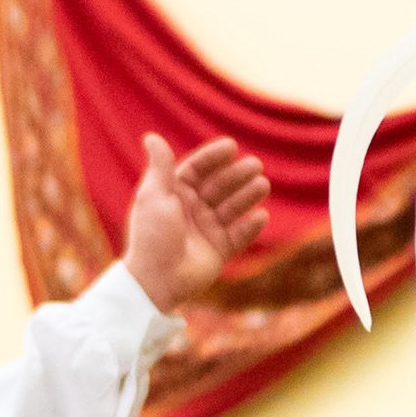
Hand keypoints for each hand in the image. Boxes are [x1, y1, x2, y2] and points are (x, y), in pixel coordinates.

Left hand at [119, 135, 271, 310]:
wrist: (157, 279)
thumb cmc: (152, 235)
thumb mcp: (154, 196)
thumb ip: (160, 166)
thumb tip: (152, 137)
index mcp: (175, 193)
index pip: (198, 169)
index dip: (214, 157)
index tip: (231, 147)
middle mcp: (192, 209)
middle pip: (219, 186)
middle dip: (237, 175)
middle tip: (255, 166)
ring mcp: (207, 229)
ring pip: (232, 207)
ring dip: (248, 196)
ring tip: (263, 185)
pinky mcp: (219, 250)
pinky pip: (239, 235)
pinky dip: (251, 227)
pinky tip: (261, 216)